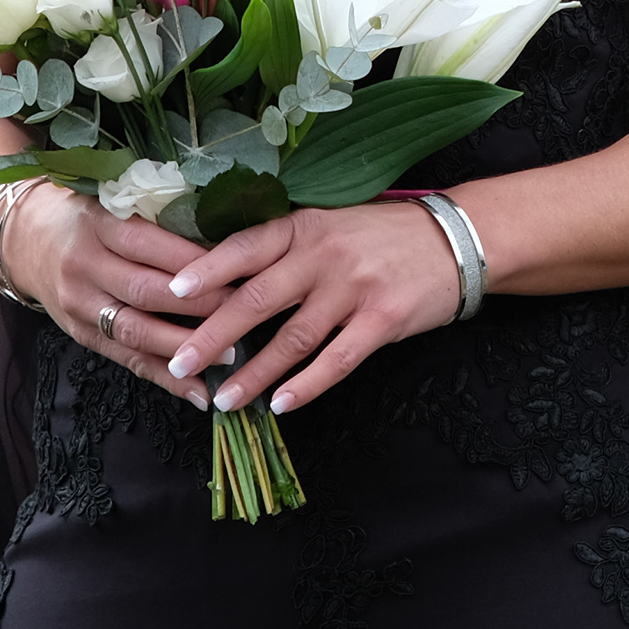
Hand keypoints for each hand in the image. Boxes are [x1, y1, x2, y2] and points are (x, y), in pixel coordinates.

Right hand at [1, 187, 222, 408]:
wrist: (29, 242)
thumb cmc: (91, 216)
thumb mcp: (115, 200)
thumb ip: (157, 213)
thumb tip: (226, 232)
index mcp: (97, 223)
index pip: (147, 242)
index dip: (191, 260)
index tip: (237, 268)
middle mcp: (84, 265)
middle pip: (145, 291)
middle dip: (199, 305)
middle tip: (245, 313)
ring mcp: (79, 305)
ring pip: (136, 331)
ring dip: (184, 347)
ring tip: (229, 356)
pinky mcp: (82, 335)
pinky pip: (127, 360)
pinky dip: (164, 378)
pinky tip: (197, 391)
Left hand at [147, 202, 467, 418]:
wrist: (458, 239)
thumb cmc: (384, 234)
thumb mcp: (332, 224)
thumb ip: (287, 247)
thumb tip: (225, 279)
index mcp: (307, 226)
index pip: (246, 246)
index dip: (207, 270)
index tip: (170, 292)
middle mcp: (326, 254)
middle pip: (258, 298)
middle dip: (214, 335)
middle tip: (179, 363)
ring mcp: (355, 288)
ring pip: (293, 338)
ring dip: (256, 374)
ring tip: (225, 401)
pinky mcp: (383, 320)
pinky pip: (338, 360)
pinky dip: (307, 385)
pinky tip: (283, 404)